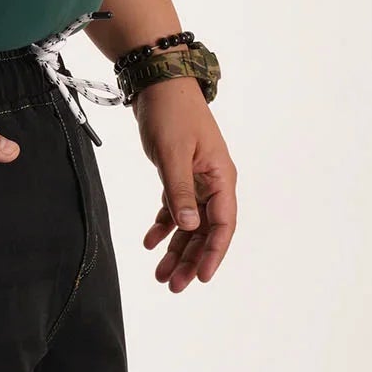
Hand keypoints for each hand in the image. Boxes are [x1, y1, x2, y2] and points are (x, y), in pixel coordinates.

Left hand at [133, 78, 237, 290]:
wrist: (158, 85)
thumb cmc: (170, 114)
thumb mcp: (173, 155)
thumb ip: (180, 192)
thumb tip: (190, 226)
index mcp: (221, 177)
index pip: (222, 225)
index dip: (213, 254)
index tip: (202, 278)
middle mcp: (213, 183)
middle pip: (205, 232)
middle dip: (191, 261)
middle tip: (173, 286)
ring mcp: (197, 182)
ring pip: (189, 226)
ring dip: (176, 251)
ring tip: (159, 275)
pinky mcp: (179, 178)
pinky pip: (175, 211)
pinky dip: (163, 228)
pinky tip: (149, 243)